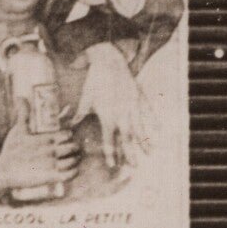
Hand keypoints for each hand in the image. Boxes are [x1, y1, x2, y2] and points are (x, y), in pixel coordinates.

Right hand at [0, 97, 78, 201]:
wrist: (4, 173)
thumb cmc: (10, 150)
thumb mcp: (17, 130)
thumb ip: (23, 114)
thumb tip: (20, 97)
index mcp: (44, 139)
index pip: (67, 134)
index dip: (68, 135)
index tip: (66, 137)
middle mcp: (50, 151)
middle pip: (73, 147)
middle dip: (74, 147)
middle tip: (72, 148)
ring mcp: (51, 165)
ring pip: (73, 160)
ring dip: (75, 159)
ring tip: (73, 159)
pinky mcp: (50, 177)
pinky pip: (70, 175)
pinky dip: (74, 172)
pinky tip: (72, 170)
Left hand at [72, 43, 151, 169]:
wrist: (108, 60)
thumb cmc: (95, 81)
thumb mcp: (85, 99)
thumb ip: (79, 115)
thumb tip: (67, 126)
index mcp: (107, 115)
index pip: (109, 139)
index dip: (111, 153)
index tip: (112, 165)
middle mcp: (121, 113)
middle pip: (128, 138)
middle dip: (131, 153)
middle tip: (135, 167)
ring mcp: (133, 105)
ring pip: (140, 127)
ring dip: (145, 142)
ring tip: (150, 154)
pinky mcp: (140, 96)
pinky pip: (149, 111)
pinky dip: (154, 121)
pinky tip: (159, 131)